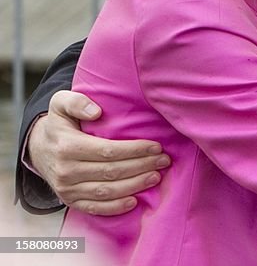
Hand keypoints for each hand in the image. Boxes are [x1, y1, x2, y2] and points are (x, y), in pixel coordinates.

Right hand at [27, 90, 169, 214]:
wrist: (38, 148)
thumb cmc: (59, 124)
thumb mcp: (61, 103)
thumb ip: (77, 101)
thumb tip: (96, 112)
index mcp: (68, 147)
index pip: (108, 151)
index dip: (135, 150)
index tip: (156, 146)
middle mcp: (66, 171)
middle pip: (111, 172)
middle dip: (142, 166)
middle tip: (164, 160)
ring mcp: (67, 189)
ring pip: (106, 191)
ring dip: (134, 186)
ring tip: (156, 176)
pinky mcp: (69, 201)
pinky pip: (94, 208)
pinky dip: (115, 207)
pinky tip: (134, 201)